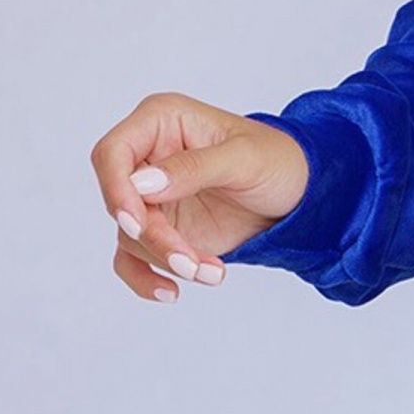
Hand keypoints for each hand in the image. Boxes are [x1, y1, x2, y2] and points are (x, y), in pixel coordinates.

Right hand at [89, 93, 311, 305]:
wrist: (301, 195)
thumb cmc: (278, 160)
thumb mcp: (245, 158)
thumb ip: (194, 167)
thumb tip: (142, 183)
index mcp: (161, 121)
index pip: (112, 153)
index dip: (115, 188)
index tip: (136, 222)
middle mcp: (148, 157)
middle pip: (121, 202)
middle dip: (154, 237)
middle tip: (188, 261)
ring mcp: (152, 197)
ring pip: (131, 237)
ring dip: (167, 260)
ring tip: (212, 273)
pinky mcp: (161, 229)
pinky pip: (134, 259)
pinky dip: (147, 279)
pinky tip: (171, 292)